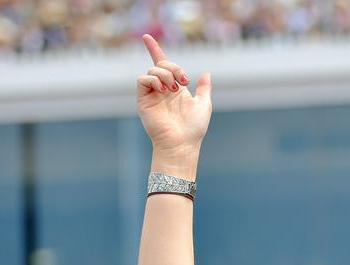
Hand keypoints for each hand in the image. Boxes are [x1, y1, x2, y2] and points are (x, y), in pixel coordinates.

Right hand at [137, 34, 211, 172]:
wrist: (182, 143)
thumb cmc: (194, 128)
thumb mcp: (204, 104)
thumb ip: (204, 88)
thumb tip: (206, 73)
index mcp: (175, 89)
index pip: (163, 65)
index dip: (155, 49)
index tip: (147, 37)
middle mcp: (162, 89)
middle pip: (161, 64)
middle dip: (173, 67)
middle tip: (183, 81)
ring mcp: (152, 94)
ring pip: (153, 69)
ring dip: (166, 75)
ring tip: (174, 89)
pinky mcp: (143, 100)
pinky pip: (143, 79)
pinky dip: (153, 79)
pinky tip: (163, 90)